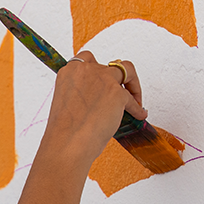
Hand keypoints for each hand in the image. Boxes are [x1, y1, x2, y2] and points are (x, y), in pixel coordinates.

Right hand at [45, 51, 146, 165]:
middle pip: (110, 66)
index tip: (102, 80)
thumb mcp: (67, 103)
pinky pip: (132, 99)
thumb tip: (99, 97)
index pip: (87, 58)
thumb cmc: (65, 131)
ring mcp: (103, 79)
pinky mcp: (117, 93)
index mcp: (69, 71)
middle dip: (117, 80)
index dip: (98, 70)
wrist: (67, 145)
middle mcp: (86, 70)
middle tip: (122, 93)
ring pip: (128, 70)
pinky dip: (137, 108)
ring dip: (133, 85)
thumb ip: (82, 92)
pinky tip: (139, 115)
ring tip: (135, 100)